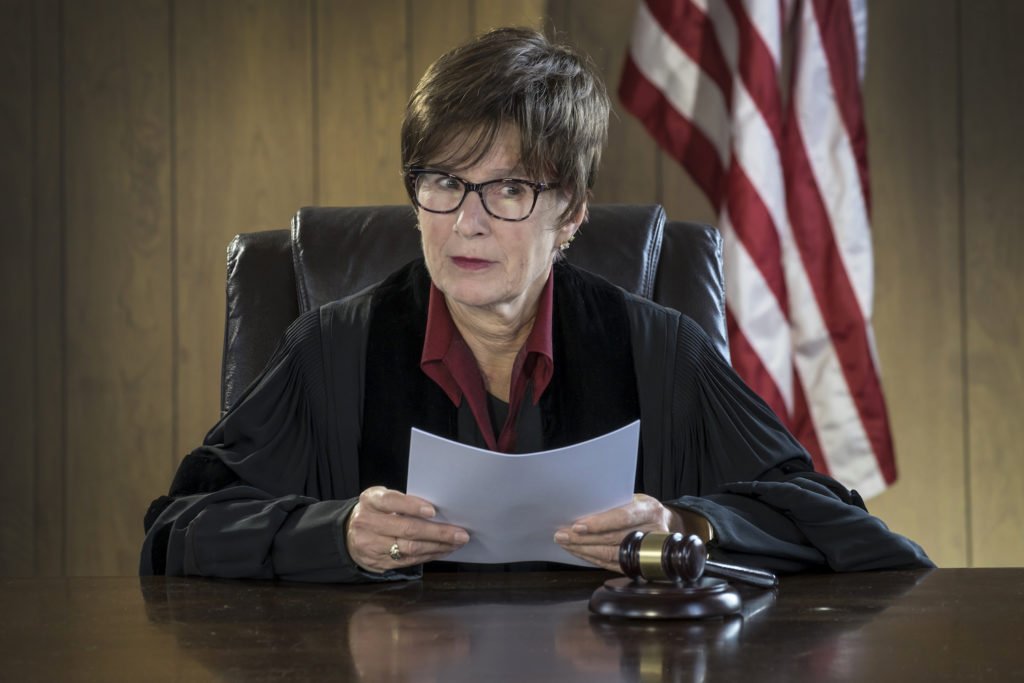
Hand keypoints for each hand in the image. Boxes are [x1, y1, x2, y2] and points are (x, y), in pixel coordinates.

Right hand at [345, 486, 469, 572]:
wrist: (346, 534)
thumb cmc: (373, 511)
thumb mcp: (380, 497)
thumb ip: (401, 501)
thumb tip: (435, 510)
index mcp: (371, 501)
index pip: (391, 502)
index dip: (412, 506)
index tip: (432, 511)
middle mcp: (368, 523)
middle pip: (406, 529)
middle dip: (437, 533)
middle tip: (460, 533)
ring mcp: (372, 545)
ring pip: (410, 548)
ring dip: (438, 546)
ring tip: (456, 543)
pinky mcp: (379, 562)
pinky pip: (408, 560)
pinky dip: (429, 555)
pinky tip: (442, 551)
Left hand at [553, 494, 681, 571]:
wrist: (664, 523)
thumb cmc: (641, 507)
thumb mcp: (632, 498)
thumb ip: (612, 505)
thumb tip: (580, 510)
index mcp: (649, 510)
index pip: (622, 517)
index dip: (599, 523)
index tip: (577, 526)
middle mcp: (651, 531)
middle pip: (613, 538)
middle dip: (583, 538)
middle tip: (562, 535)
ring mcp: (648, 551)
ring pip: (611, 554)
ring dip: (584, 550)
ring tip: (566, 544)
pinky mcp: (640, 565)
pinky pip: (613, 564)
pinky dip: (593, 559)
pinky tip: (580, 552)